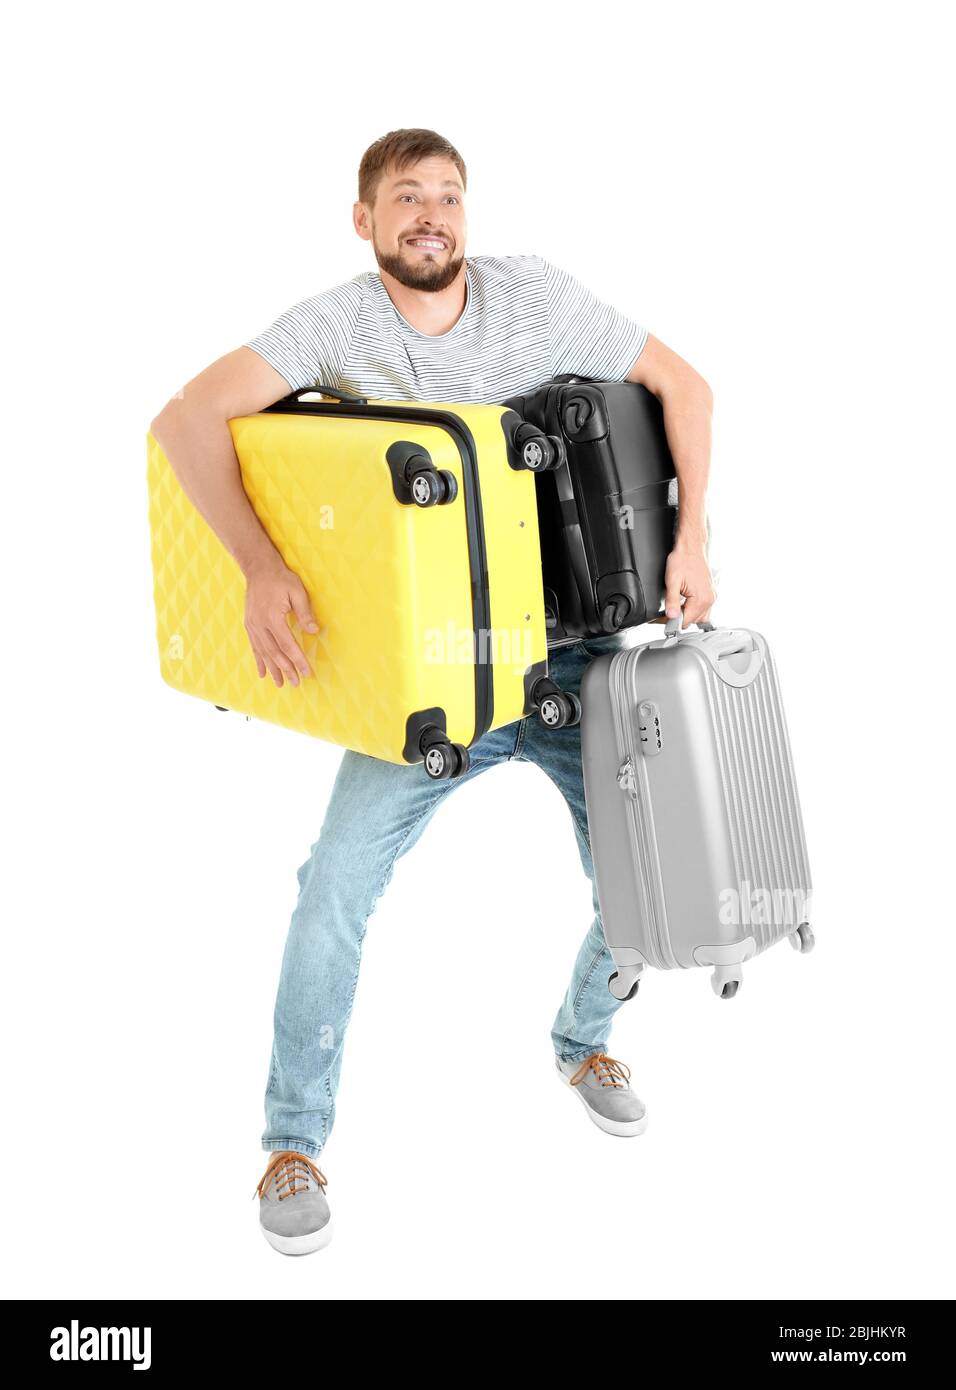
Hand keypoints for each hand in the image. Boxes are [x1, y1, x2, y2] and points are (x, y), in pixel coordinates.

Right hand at [243, 556, 320, 686]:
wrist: (258, 568)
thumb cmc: (280, 578)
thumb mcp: (297, 592)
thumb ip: (304, 613)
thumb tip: (314, 631)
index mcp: (272, 618)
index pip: (288, 645)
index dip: (298, 660)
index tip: (307, 672)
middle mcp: (260, 625)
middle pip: (275, 653)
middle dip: (286, 670)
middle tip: (296, 683)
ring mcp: (252, 626)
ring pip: (264, 653)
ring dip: (273, 670)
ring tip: (280, 684)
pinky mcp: (249, 625)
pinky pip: (254, 647)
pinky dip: (259, 661)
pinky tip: (262, 673)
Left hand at [652, 542, 716, 628]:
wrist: (691, 547)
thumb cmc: (683, 559)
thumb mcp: (672, 581)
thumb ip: (672, 601)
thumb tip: (671, 616)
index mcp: (701, 599)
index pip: (685, 622)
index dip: (671, 622)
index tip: (663, 618)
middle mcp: (709, 599)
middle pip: (692, 621)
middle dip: (679, 618)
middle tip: (667, 610)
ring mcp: (711, 596)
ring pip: (699, 617)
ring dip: (687, 615)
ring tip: (677, 606)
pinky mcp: (710, 593)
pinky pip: (703, 609)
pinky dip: (693, 609)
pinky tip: (686, 602)